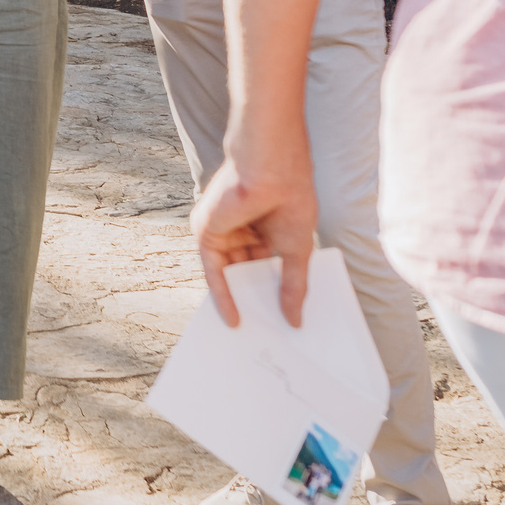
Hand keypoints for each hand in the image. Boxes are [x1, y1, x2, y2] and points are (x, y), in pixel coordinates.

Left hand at [192, 141, 320, 327]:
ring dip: (240, 303)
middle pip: (246, 272)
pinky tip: (235, 319)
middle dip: (255, 300)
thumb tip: (296, 320)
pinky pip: (214, 271)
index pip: (266, 265)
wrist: (270, 168)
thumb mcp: (296, 250)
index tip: (283, 322)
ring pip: (231, 274)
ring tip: (255, 336)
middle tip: (267, 335)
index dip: (273, 291)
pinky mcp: (207, 232)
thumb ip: (292, 286)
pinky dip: (223, 295)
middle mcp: (242, 230)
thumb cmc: (290, 197)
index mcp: (266, 228)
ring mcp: (224, 231)